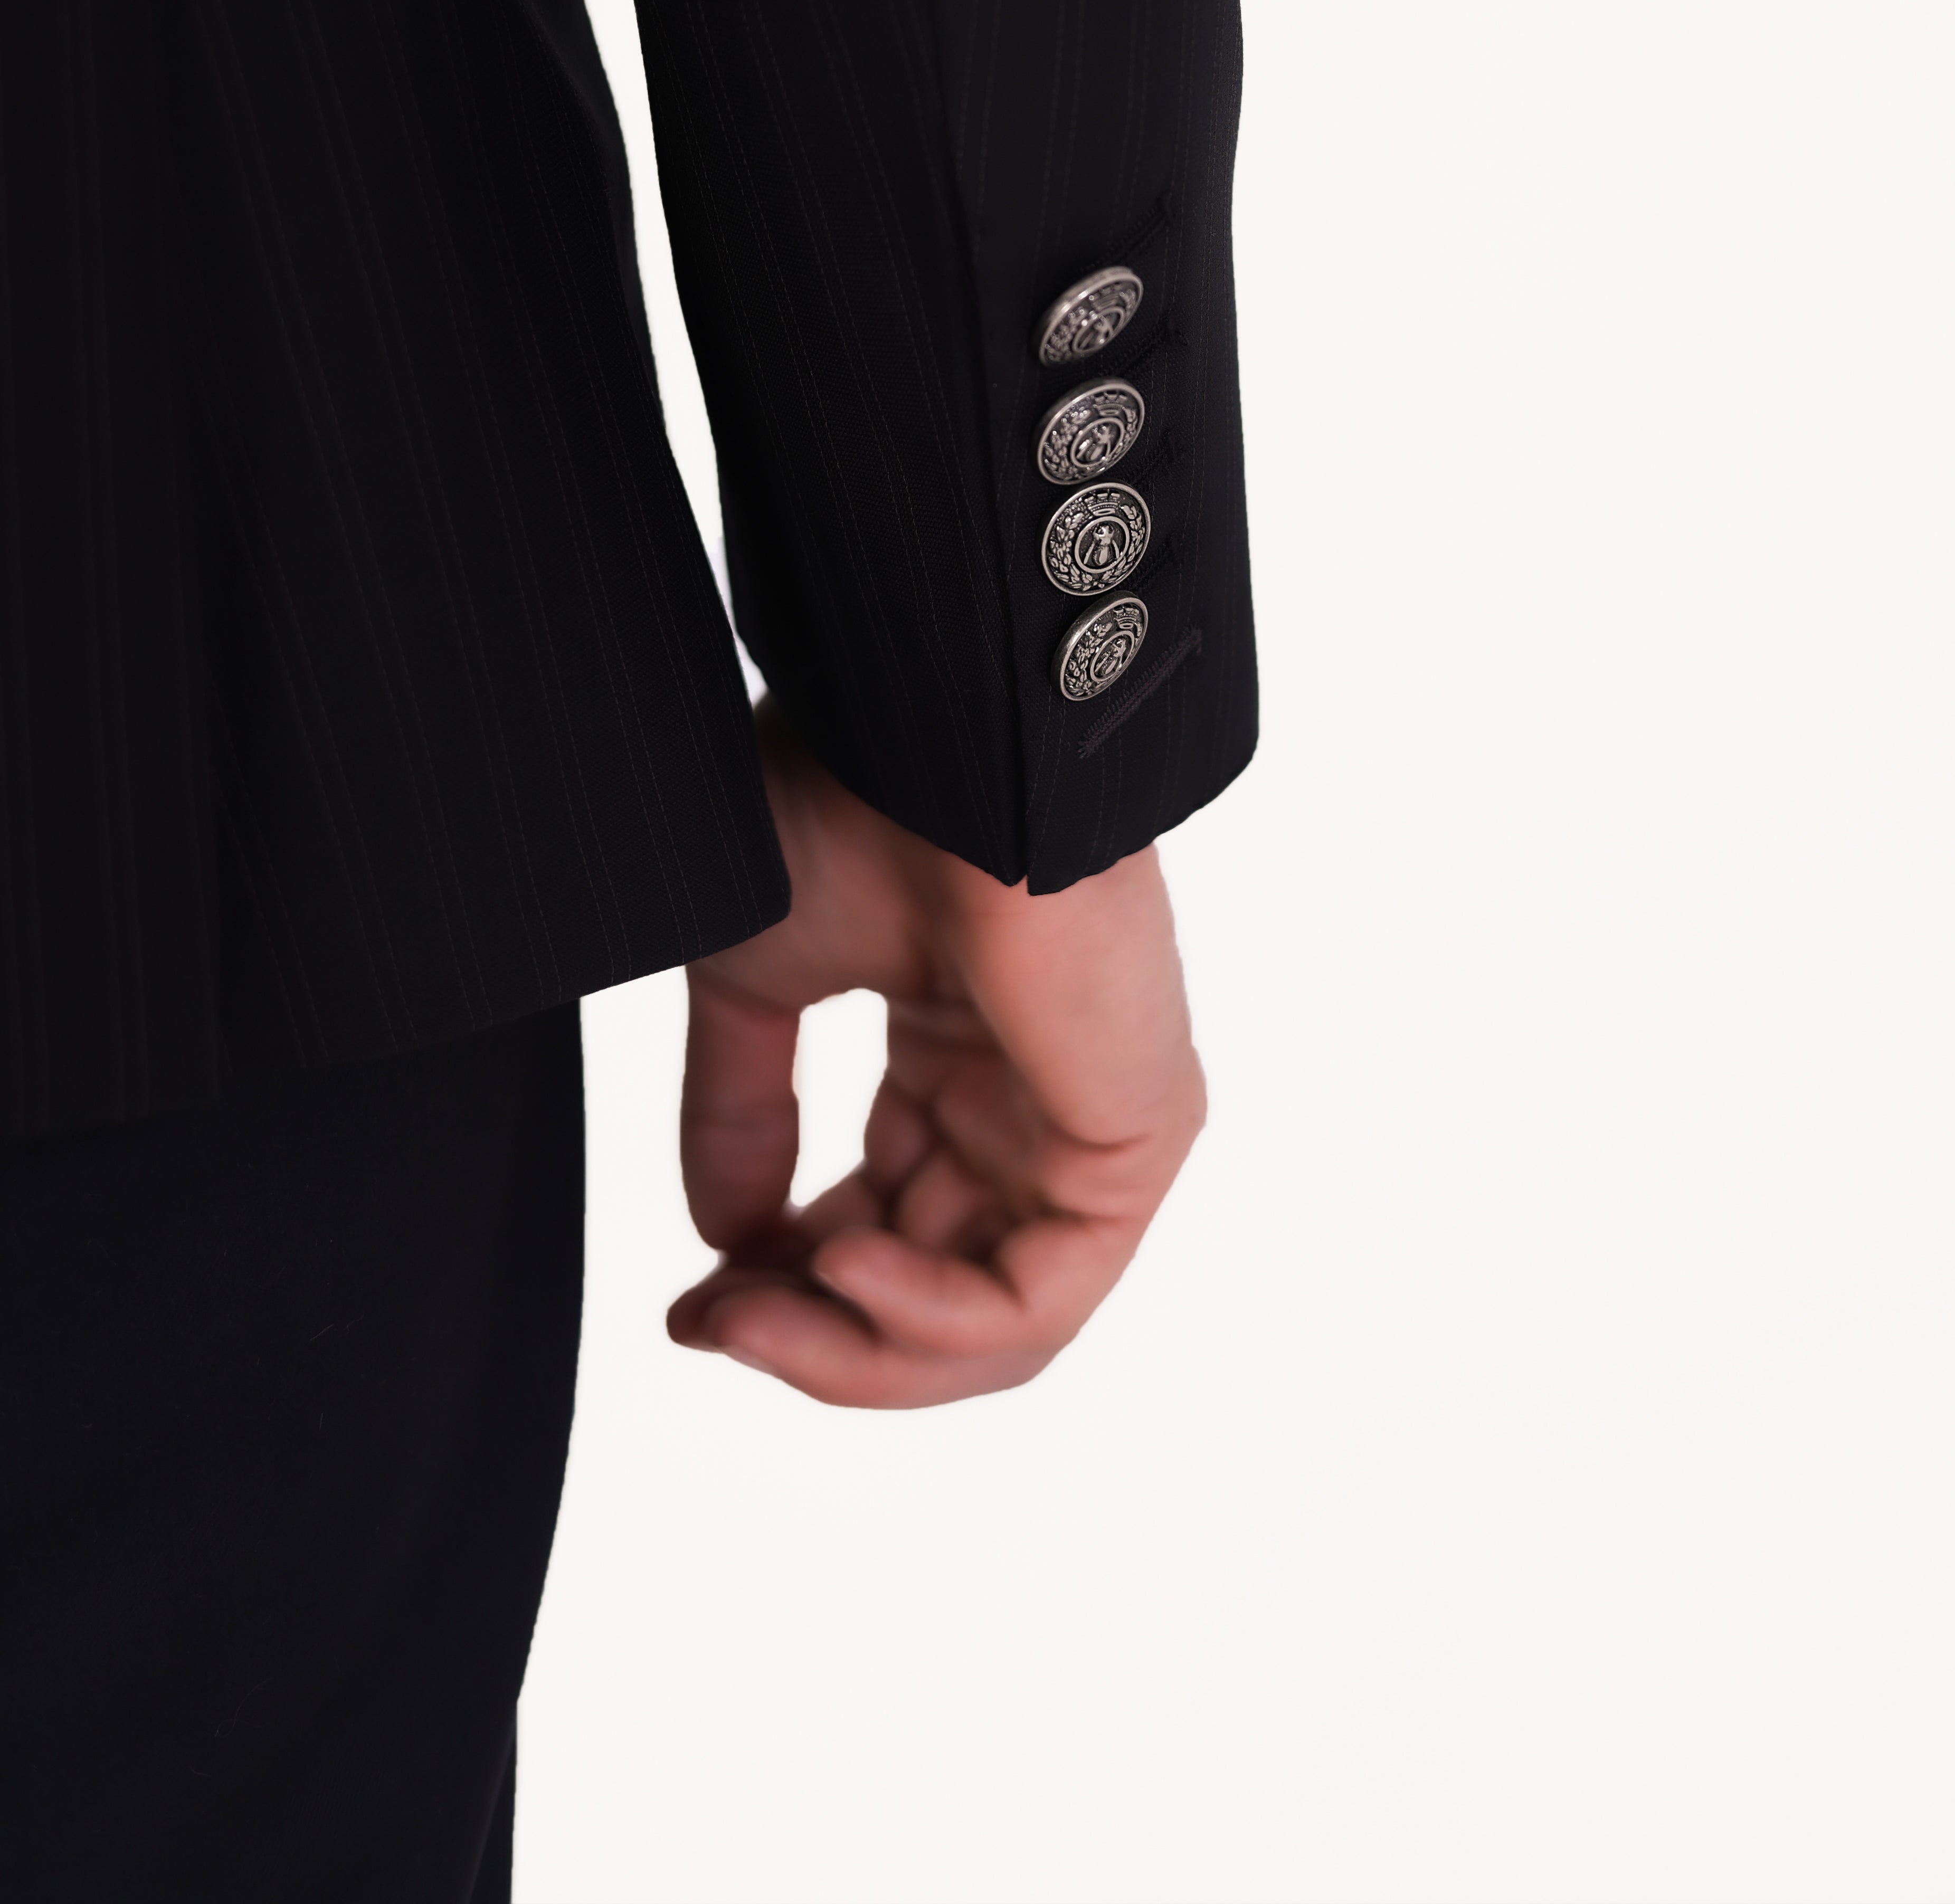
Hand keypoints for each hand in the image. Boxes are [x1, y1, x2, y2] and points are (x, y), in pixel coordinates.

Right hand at [666, 698, 1205, 1407]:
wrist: (922, 736)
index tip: (690, 1308)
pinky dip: (934, 1322)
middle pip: (933, 1286)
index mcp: (957, 1051)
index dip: (783, 1281)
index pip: (883, 1217)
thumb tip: (724, 1245)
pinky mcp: (1133, 1138)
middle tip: (711, 1328)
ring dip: (859, 1348)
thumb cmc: (850, 808)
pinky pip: (1039, 1297)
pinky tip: (843, 1275)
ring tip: (757, 1317)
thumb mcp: (759, 983)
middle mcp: (1030, 1095)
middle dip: (812, 1330)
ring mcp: (1090, 1122)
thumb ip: (742, 1117)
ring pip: (989, 1322)